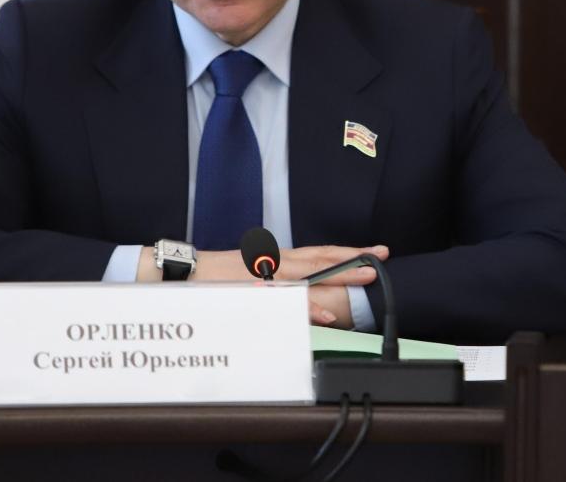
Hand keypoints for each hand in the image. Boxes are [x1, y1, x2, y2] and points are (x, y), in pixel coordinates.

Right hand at [136, 243, 387, 326]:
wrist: (183, 271)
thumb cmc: (215, 274)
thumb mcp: (249, 270)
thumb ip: (274, 276)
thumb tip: (298, 286)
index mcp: (276, 256)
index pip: (318, 252)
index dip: (346, 251)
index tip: (372, 251)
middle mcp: (276, 261)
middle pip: (321, 258)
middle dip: (353, 258)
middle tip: (382, 257)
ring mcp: (267, 275)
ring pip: (310, 275)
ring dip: (339, 277)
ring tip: (367, 279)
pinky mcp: (255, 292)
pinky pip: (286, 301)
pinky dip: (307, 307)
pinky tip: (325, 314)